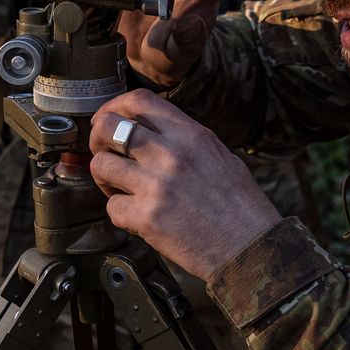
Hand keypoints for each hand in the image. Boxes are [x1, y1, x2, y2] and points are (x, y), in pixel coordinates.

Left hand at [88, 90, 280, 282]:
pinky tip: (136, 216)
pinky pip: (112, 207)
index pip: (139, 100)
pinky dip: (120, 213)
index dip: (115, 106)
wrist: (251, 248)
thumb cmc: (241, 207)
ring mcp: (156, 185)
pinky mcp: (146, 217)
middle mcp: (170, 154)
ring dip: (104, 177)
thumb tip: (153, 133)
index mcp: (190, 135)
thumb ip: (185, 140)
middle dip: (98, 139)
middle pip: (109, 126)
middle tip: (104, 153)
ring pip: (100, 164)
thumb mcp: (220, 156)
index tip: (109, 119)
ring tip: (120, 188)